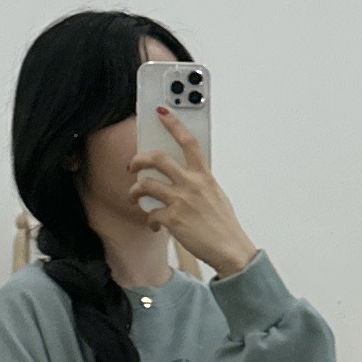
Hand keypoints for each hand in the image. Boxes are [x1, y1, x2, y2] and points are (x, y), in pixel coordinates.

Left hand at [128, 108, 259, 276]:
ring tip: (133, 197)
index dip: (174, 124)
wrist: (230, 249)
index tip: (161, 112)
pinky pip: (151, 214)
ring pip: (146, 185)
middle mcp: (191, 184)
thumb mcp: (215, 195)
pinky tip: (154, 225)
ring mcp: (181, 200)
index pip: (188, 141)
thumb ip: (199, 183)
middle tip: (132, 165)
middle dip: (139, 159)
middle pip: (158, 159)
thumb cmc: (223, 225)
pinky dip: (150, 220)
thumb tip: (183, 179)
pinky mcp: (173, 219)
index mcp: (204, 175)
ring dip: (134, 191)